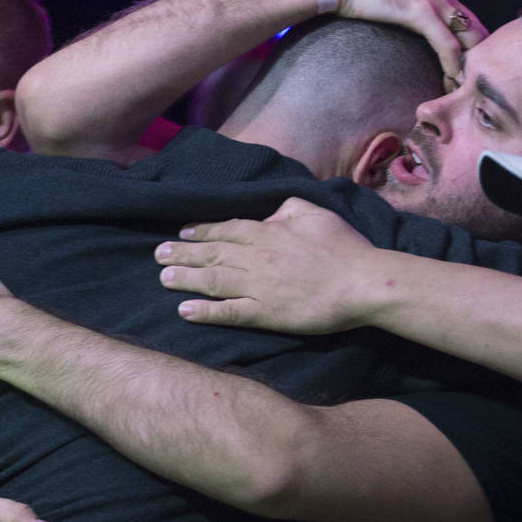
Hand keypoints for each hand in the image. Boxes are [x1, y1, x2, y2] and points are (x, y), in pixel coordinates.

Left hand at [156, 197, 377, 332]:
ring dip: (186, 278)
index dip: (202, 231)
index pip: (226, 229)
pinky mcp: (265, 314)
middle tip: (158, 255)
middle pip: (212, 254)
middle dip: (183, 253)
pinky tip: (184, 312)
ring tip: (163, 277)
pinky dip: (205, 312)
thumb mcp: (314, 212)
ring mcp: (258, 287)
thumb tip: (270, 211)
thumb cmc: (344, 247)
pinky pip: (228, 312)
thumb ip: (287, 207)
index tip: (182, 233)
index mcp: (267, 232)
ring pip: (213, 280)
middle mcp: (255, 258)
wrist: (363, 282)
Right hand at [322, 0, 487, 79]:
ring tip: (463, 89)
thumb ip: (404, 11)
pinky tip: (451, 81)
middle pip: (476, 29)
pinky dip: (453, 65)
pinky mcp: (421, 12)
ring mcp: (434, 0)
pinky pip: (447, 44)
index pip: (467, 21)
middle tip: (472, 85)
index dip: (472, 47)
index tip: (467, 70)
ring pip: (468, 38)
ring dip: (468, 66)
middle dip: (478, 58)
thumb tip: (400, 27)